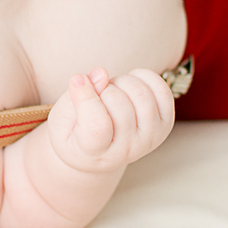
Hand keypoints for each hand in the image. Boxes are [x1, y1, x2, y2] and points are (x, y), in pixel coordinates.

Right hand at [45, 67, 174, 172]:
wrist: (97, 154)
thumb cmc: (73, 134)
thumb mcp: (62, 120)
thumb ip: (76, 97)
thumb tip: (101, 73)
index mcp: (95, 153)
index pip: (98, 126)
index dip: (87, 98)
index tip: (77, 82)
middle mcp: (127, 150)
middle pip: (120, 104)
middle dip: (102, 87)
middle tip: (95, 93)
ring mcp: (149, 138)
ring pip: (141, 95)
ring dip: (121, 82)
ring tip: (110, 91)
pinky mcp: (164, 126)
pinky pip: (163, 92)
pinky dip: (144, 77)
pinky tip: (128, 83)